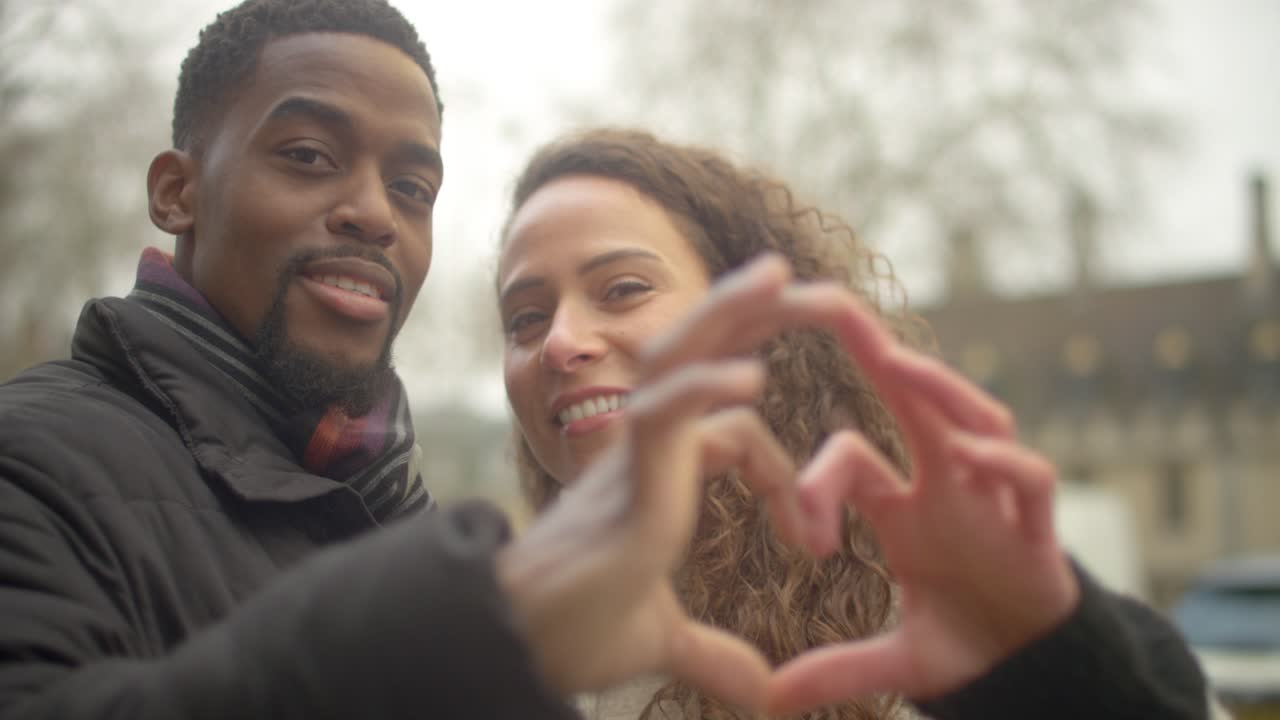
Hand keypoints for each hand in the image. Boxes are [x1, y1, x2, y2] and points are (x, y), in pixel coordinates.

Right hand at [496, 255, 867, 709]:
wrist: (517, 646)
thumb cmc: (573, 631)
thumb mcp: (662, 638)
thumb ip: (713, 653)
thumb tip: (762, 693)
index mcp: (654, 473)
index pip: (729, 430)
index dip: (782, 473)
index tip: (813, 544)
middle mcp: (642, 449)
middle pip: (696, 357)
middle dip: (745, 314)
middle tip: (798, 281)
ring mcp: (631, 455)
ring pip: (676, 358)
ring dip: (728, 312)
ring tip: (779, 276)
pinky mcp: (623, 477)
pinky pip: (664, 411)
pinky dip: (706, 388)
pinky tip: (754, 378)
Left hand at [768, 298, 1079, 714]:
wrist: (1036, 668)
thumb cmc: (966, 641)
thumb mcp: (896, 659)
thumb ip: (838, 670)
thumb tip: (768, 701)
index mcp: (904, 504)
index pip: (851, 458)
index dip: (818, 486)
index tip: (809, 546)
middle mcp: (947, 485)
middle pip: (912, 400)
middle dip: (874, 350)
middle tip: (826, 300)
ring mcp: (994, 501)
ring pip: (975, 421)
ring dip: (938, 390)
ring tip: (893, 361)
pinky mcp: (1038, 532)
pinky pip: (1031, 481)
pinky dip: (1004, 463)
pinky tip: (972, 452)